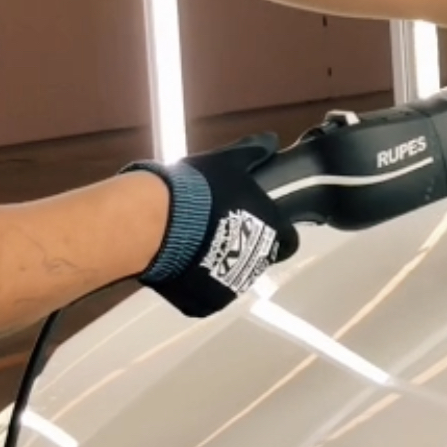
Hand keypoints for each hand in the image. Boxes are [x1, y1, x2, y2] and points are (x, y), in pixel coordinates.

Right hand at [123, 134, 298, 317]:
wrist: (157, 222)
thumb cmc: (200, 190)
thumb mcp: (229, 162)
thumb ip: (253, 152)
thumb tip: (270, 141)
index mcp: (271, 232)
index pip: (289, 241)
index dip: (278, 232)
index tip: (261, 222)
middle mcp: (256, 265)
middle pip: (259, 259)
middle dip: (246, 247)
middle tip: (221, 228)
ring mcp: (229, 288)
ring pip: (233, 277)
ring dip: (223, 264)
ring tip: (198, 244)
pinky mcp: (202, 305)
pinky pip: (206, 294)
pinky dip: (199, 282)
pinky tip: (185, 262)